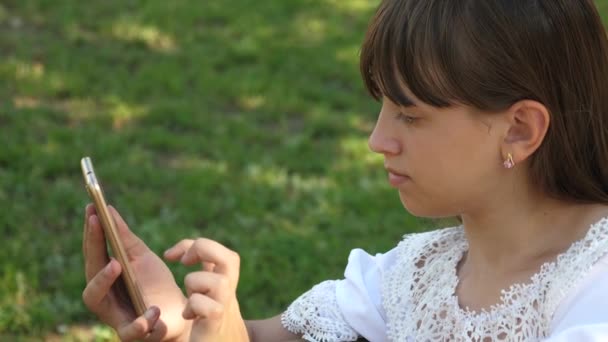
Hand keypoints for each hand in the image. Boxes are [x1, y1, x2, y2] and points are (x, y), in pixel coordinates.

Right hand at [82, 204, 190, 340]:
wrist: (177, 312)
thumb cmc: (154, 283)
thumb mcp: (142, 257)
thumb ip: (125, 238)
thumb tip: (108, 209)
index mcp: (105, 275)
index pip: (94, 251)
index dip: (91, 230)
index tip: (92, 208)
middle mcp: (102, 295)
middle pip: (90, 269)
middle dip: (93, 248)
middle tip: (98, 226)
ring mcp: (114, 314)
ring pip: (96, 300)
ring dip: (103, 280)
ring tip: (116, 264)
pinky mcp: (133, 333)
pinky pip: (131, 330)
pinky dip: (141, 321)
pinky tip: (153, 310)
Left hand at [164, 238, 249, 341]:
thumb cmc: (211, 326)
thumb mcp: (207, 294)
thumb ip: (203, 274)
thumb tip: (188, 251)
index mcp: (225, 282)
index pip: (219, 252)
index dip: (194, 245)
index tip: (172, 257)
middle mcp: (229, 293)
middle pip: (230, 258)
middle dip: (203, 249)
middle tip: (183, 262)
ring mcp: (225, 309)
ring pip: (219, 283)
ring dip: (196, 284)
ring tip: (189, 299)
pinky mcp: (216, 325)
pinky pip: (211, 308)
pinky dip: (195, 307)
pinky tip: (188, 316)